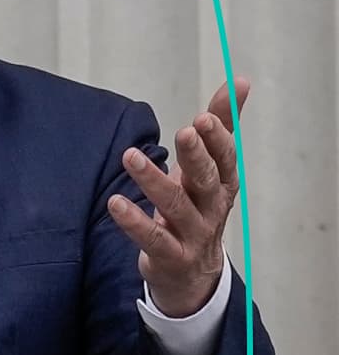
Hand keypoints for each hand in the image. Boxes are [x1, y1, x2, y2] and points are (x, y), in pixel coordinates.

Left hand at [106, 77, 249, 317]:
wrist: (193, 273)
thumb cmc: (198, 206)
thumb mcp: (210, 168)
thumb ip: (221, 125)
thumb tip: (239, 81)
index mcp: (222, 182)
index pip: (225, 158)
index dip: (218, 138)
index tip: (205, 117)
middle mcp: (211, 207)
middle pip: (207, 179)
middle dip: (197, 155)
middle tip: (185, 131)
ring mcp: (193, 234)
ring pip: (176, 206)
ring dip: (153, 180)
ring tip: (130, 157)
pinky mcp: (170, 256)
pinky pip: (154, 239)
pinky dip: (135, 222)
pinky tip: (115, 203)